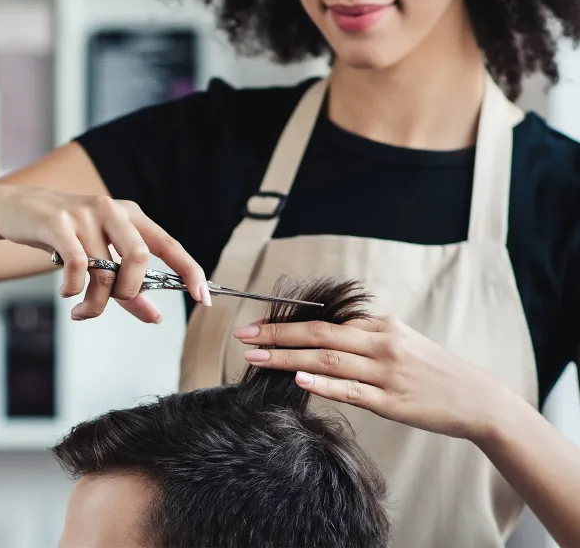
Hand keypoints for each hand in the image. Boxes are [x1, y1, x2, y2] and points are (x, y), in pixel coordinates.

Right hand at [0, 184, 209, 321]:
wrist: (17, 208)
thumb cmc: (64, 234)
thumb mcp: (99, 256)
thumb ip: (128, 285)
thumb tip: (155, 315)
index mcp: (130, 216)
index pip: (168, 244)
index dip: (189, 271)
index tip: (203, 297)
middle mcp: (111, 210)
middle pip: (139, 257)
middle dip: (130, 291)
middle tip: (115, 303)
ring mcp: (84, 214)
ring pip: (104, 269)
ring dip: (96, 302)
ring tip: (83, 312)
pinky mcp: (57, 222)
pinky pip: (76, 264)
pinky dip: (73, 288)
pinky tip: (67, 293)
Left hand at [233, 315, 505, 440]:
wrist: (476, 399)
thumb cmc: (432, 371)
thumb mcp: (400, 342)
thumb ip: (364, 337)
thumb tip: (324, 335)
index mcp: (381, 326)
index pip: (326, 320)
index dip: (288, 322)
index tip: (257, 325)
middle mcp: (381, 344)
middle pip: (319, 334)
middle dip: (277, 334)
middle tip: (244, 336)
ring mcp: (386, 373)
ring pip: (328, 359)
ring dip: (288, 357)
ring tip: (256, 358)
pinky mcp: (392, 401)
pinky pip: (351, 390)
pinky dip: (324, 383)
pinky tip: (300, 378)